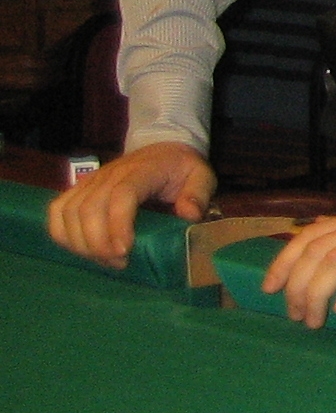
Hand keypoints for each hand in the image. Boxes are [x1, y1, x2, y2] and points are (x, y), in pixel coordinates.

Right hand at [46, 142, 216, 266]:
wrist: (161, 149)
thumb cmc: (180, 168)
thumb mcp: (201, 175)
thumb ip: (198, 194)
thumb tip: (188, 215)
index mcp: (141, 171)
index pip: (121, 195)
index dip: (118, 225)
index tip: (125, 251)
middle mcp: (110, 175)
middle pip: (89, 208)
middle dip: (98, 243)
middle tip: (119, 263)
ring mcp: (91, 181)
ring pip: (69, 212)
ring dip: (81, 243)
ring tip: (105, 260)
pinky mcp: (79, 190)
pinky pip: (58, 211)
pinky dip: (62, 234)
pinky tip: (80, 249)